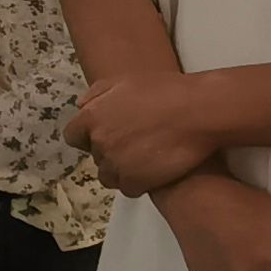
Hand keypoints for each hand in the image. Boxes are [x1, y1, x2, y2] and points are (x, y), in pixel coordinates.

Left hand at [66, 72, 226, 194]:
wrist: (197, 112)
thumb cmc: (164, 91)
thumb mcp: (123, 81)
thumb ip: (96, 94)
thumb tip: (81, 107)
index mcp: (92, 117)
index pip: (73, 137)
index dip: (88, 137)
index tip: (107, 136)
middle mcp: (99, 142)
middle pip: (95, 156)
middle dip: (110, 151)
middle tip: (135, 145)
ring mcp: (116, 163)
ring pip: (108, 176)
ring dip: (121, 170)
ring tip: (145, 160)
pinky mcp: (135, 181)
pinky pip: (128, 189)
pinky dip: (138, 183)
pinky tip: (154, 171)